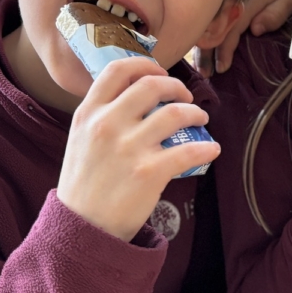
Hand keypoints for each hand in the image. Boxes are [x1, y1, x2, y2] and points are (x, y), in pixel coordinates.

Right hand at [57, 56, 220, 240]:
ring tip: (200, 119)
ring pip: (176, 113)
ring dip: (195, 112)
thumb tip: (135, 98)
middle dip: (176, 86)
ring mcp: (129, 148)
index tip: (160, 71)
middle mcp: (107, 125)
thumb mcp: (80, 140)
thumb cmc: (84, 185)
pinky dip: (206, 148)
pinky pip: (189, 151)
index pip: (118, 70)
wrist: (83, 228)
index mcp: (88, 114)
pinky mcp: (149, 172)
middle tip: (185, 97)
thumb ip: (102, 117)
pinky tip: (211, 149)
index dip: (145, 64)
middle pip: (152, 84)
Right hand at [196, 0, 291, 74]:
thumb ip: (274, 13)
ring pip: (207, 23)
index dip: (224, 49)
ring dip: (202, 45)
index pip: (230, 28)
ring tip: (201, 67)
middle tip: (205, 74)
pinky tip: (200, 48)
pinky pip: (209, 16)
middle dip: (206, 52)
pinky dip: (203, 33)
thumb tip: (255, 30)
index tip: (222, 68)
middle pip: (212, 28)